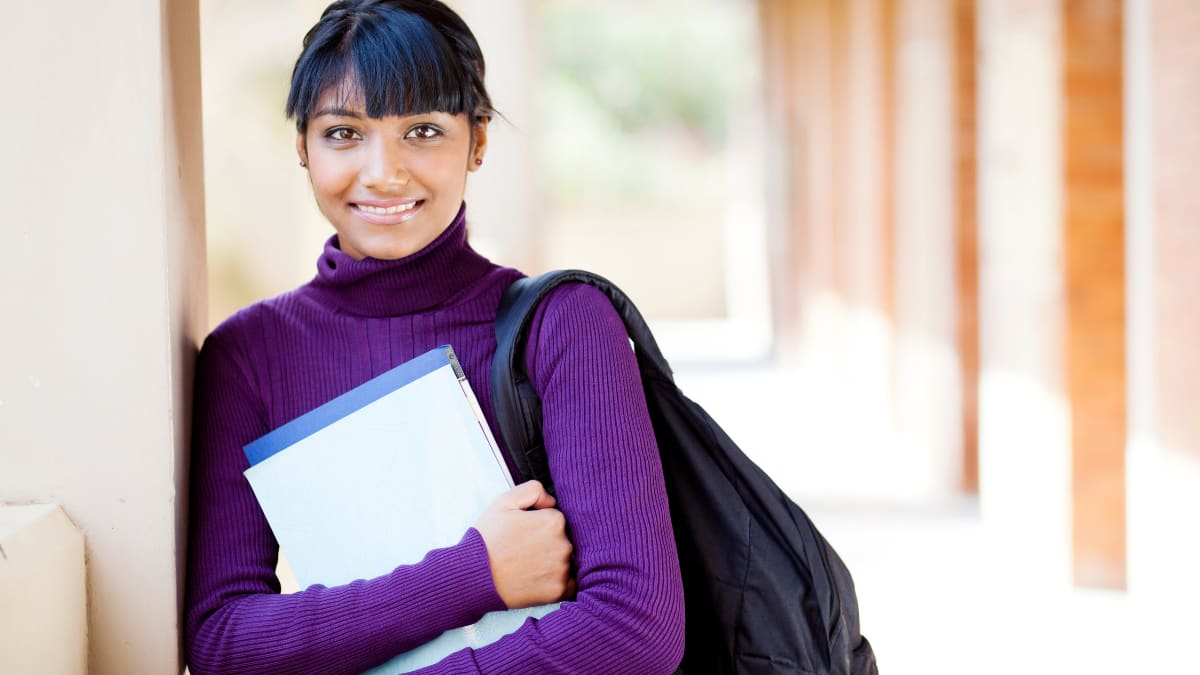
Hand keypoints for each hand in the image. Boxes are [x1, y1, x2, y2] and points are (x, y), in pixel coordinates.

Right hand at [473, 480, 574, 608]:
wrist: (474, 576)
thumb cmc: (488, 539)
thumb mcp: (504, 502)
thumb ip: (533, 490)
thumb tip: (552, 502)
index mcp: (553, 521)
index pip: (556, 519)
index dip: (538, 525)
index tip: (523, 534)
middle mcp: (563, 545)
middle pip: (563, 540)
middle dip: (547, 543)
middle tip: (523, 551)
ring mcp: (561, 569)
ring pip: (566, 561)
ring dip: (552, 563)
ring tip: (527, 566)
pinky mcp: (558, 591)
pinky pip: (568, 584)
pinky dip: (556, 582)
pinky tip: (536, 580)